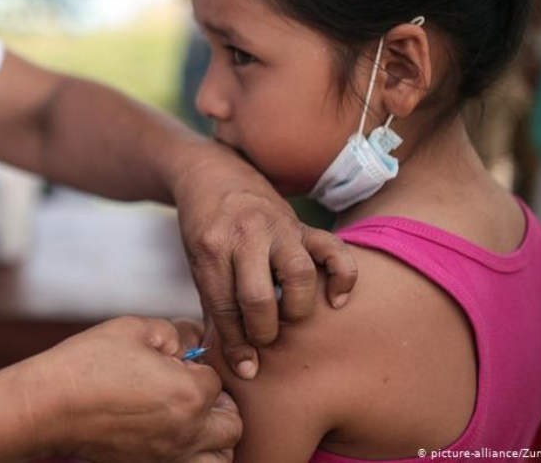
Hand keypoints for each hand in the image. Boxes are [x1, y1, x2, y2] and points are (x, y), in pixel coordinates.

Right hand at [13, 316, 239, 462]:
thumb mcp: (135, 329)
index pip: (218, 379)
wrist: (48, 406)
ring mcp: (168, 456)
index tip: (173, 359)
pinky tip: (170, 433)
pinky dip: (193, 454)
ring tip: (190, 416)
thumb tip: (194, 338)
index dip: (197, 364)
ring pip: (220, 456)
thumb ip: (176, 331)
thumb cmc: (87, 363)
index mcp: (188, 394)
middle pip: (232, 423)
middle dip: (219, 403)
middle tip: (191, 387)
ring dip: (214, 435)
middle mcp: (186, 432)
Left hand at [170, 144, 357, 379]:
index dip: (236, 344)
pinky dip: (342, 276)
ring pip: (298, 274)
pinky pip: (333, 249)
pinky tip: (335, 299)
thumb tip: (225, 358)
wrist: (212, 172)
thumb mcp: (198, 263)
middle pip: (259, 296)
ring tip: (290, 318)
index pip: (225, 307)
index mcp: (211, 249)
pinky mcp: (301, 223)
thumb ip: (214, 306)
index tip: (248, 369)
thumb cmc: (203, 227)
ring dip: (297, 307)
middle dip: (264, 331)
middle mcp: (245, 236)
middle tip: (265, 340)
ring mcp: (276, 227)